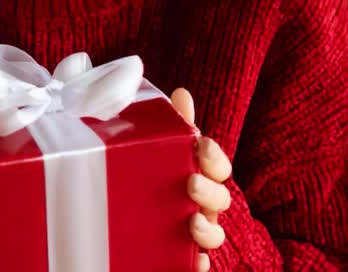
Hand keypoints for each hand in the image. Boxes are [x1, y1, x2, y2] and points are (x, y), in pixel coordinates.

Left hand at [171, 88, 232, 271]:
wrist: (128, 228)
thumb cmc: (153, 180)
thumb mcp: (159, 151)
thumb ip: (173, 125)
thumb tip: (182, 93)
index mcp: (199, 177)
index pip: (218, 166)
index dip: (214, 157)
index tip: (201, 147)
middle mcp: (202, 206)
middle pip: (220, 199)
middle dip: (210, 190)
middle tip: (190, 182)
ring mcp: (194, 234)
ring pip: (214, 235)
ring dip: (208, 230)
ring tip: (192, 222)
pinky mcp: (182, 259)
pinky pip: (199, 266)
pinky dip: (200, 265)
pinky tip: (196, 263)